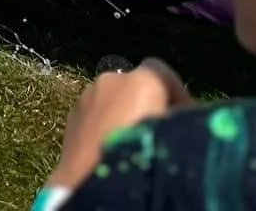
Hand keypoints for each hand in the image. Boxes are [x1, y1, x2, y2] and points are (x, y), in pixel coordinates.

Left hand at [49, 60, 189, 189]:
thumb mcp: (176, 134)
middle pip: (135, 85)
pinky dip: (107, 124)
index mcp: (139, 82)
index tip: (185, 118)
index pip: (162, 72)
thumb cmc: (143, 157)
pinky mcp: (70, 117)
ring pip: (112, 98)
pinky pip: (96, 112)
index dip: (177, 93)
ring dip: (125, 114)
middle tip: (161, 134)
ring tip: (137, 145)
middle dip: (149, 103)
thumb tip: (180, 119)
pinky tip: (115, 150)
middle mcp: (109, 81)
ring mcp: (85, 97)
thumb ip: (179, 119)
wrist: (91, 184)